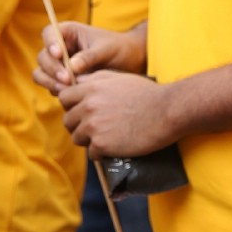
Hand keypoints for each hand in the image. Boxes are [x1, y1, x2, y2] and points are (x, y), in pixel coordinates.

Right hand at [35, 20, 145, 96]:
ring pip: (41, 73)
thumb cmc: (118, 49)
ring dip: (49, 81)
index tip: (59, 55)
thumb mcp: (106, 49)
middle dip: (52, 68)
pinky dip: (56, 90)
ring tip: (66, 88)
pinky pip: (50, 85)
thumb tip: (72, 67)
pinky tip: (70, 94)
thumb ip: (89, 57)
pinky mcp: (61, 80)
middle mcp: (60, 48)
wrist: (129, 63)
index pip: (50, 33)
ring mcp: (59, 65)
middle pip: (43, 56)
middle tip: (68, 79)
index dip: (50, 43)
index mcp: (69, 32)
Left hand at [60, 72, 174, 155]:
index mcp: (92, 88)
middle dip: (79, 125)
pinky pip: (92, 153)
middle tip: (96, 127)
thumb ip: (96, 79)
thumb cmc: (147, 93)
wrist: (167, 111)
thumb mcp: (120, 78)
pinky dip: (102, 152)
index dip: (71, 105)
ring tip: (107, 137)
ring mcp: (93, 126)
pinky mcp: (101, 144)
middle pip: (68, 121)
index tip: (83, 111)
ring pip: (77, 138)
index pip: (64, 98)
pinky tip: (115, 145)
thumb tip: (77, 82)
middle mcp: (89, 106)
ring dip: (89, 139)